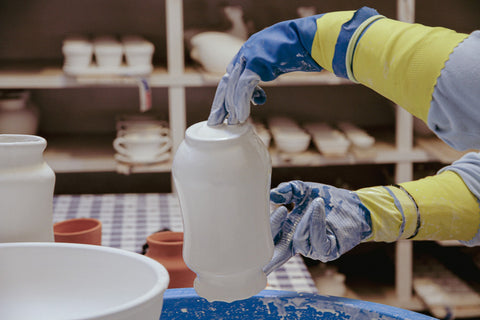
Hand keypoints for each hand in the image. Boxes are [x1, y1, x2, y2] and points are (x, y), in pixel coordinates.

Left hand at [207, 15, 323, 125]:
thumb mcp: (272, 66)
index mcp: (245, 54)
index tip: (224, 112)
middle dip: (221, 104)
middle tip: (215, 121)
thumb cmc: (294, 51)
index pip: (230, 78)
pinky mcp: (256, 62)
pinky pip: (244, 87)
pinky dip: (242, 103)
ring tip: (232, 122)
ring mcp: (248, 56)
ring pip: (233, 86)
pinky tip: (241, 116)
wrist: (306, 38)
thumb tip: (255, 98)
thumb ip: (260, 77)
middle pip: (226, 83)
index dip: (225, 97)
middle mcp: (244, 54)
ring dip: (232, 107)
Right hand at [263, 181, 371, 274]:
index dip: (267, 230)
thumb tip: (271, 195)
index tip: (267, 217)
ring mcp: (313, 248)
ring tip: (315, 201)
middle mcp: (298, 243)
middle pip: (278, 251)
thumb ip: (287, 191)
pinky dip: (316, 222)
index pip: (271, 238)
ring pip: (299, 240)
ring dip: (305, 220)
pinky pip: (318, 240)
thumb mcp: (303, 191)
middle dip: (273, 240)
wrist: (353, 205)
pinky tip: (317, 207)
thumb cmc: (327, 200)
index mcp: (289, 232)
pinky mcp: (328, 250)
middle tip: (278, 216)